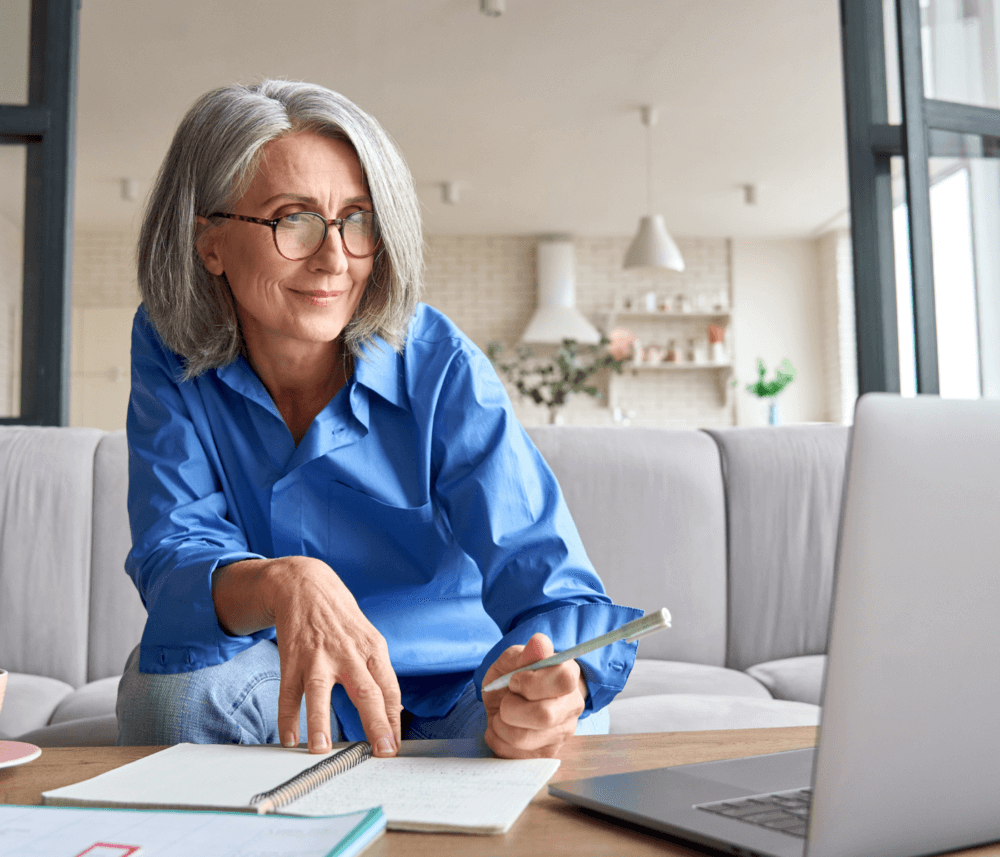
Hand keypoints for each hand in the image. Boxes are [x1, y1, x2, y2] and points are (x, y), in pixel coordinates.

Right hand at [212, 556, 401, 755]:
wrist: (307, 584)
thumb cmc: (342, 618)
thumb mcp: (369, 639)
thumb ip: (379, 673)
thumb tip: (396, 709)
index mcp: (372, 649)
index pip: (389, 689)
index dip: (394, 719)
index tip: (394, 746)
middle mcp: (348, 654)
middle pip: (366, 692)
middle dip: (376, 723)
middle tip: (382, 752)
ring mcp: (318, 656)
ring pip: (320, 692)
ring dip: (320, 722)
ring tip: (322, 749)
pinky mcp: (293, 658)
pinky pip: (289, 691)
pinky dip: (287, 717)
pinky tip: (289, 738)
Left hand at [482, 632, 587, 758]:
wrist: (507, 702)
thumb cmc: (512, 678)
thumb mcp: (511, 661)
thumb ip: (523, 654)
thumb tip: (539, 643)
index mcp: (568, 675)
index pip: (563, 679)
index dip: (532, 681)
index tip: (514, 681)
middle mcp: (571, 706)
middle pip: (544, 715)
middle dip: (511, 708)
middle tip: (505, 702)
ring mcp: (562, 733)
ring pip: (524, 738)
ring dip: (501, 725)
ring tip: (501, 715)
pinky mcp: (547, 755)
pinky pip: (515, 755)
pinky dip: (498, 740)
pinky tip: (502, 730)